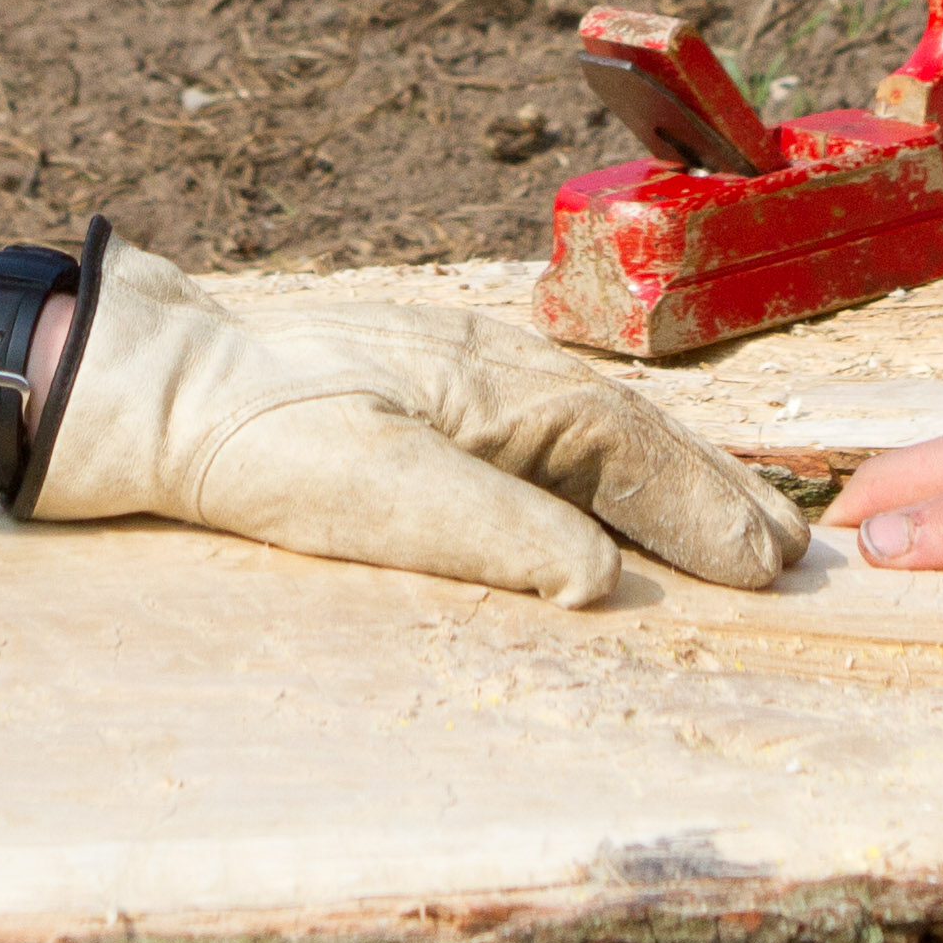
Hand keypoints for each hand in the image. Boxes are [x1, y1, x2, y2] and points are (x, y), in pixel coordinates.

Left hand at [29, 243, 806, 601]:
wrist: (157, 386)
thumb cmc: (258, 437)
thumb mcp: (369, 490)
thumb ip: (492, 526)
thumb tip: (600, 578)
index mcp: (498, 386)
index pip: (632, 450)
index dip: (703, 510)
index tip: (767, 565)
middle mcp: (498, 365)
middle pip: (634, 431)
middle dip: (712, 492)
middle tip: (785, 554)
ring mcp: (465, 369)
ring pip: (600, 424)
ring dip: (671, 475)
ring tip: (732, 523)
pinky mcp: (432, 386)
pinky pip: (555, 424)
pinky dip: (612, 460)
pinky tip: (616, 483)